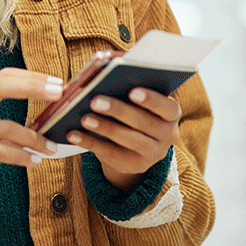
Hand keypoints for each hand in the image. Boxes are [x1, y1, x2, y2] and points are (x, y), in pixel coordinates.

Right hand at [0, 68, 61, 209]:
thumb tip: (35, 119)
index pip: (2, 77)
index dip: (30, 76)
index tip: (56, 81)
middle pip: (1, 87)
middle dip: (32, 88)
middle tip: (59, 93)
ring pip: (3, 127)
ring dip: (33, 138)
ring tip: (51, 147)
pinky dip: (19, 156)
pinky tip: (33, 161)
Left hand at [66, 88, 181, 191]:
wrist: (137, 145)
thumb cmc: (135, 111)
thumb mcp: (138, 103)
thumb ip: (128, 91)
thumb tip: (101, 80)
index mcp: (171, 113)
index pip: (167, 107)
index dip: (151, 99)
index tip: (132, 91)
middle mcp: (168, 135)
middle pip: (144, 122)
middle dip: (118, 111)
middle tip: (95, 101)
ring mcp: (153, 153)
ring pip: (129, 140)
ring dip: (104, 128)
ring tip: (84, 118)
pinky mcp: (134, 165)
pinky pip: (111, 154)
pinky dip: (90, 143)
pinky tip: (74, 135)